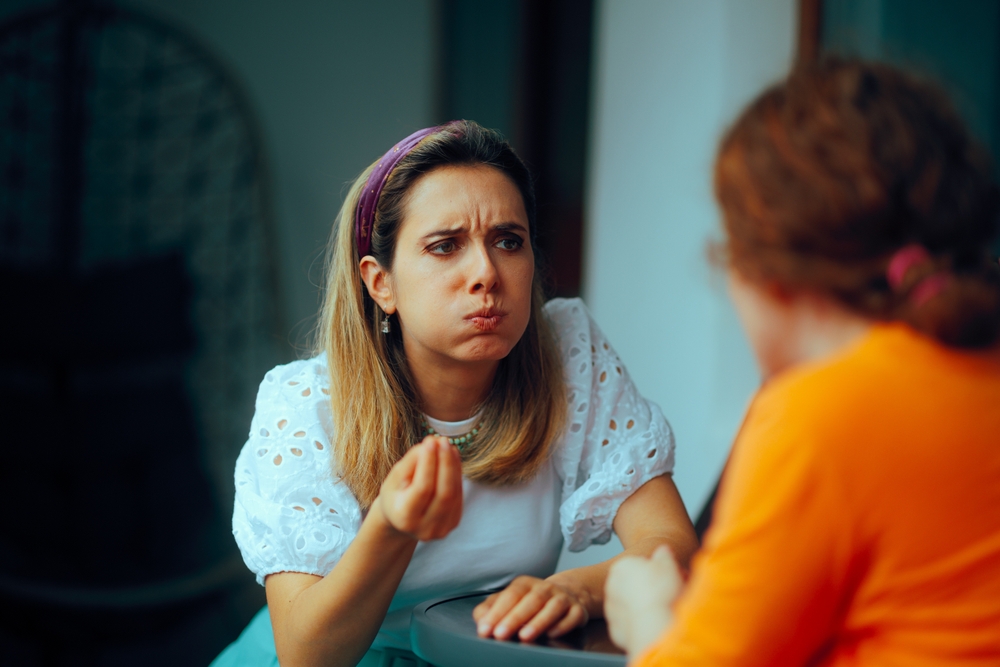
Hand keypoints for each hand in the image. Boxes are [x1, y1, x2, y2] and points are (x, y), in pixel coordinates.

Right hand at [374, 436, 462, 541]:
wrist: (401, 520)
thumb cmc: (395, 494)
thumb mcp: (395, 477)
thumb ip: (411, 461)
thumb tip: (432, 443)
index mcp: (405, 518)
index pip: (422, 488)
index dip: (428, 463)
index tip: (430, 440)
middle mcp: (425, 528)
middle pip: (444, 493)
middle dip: (445, 463)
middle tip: (443, 440)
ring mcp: (441, 529)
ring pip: (454, 493)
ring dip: (453, 466)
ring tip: (448, 446)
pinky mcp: (453, 523)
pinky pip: (459, 495)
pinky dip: (457, 474)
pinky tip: (452, 457)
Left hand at [473, 575, 589, 641]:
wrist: (568, 594)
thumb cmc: (531, 601)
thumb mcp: (510, 601)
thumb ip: (491, 609)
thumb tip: (480, 619)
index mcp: (524, 584)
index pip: (509, 596)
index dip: (496, 612)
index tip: (485, 629)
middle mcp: (544, 588)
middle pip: (530, 600)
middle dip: (514, 618)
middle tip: (500, 634)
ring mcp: (563, 598)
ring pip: (552, 607)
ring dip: (538, 622)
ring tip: (524, 636)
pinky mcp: (578, 610)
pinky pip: (573, 616)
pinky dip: (563, 625)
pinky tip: (552, 633)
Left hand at [604, 546, 682, 655]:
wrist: (654, 623)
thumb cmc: (660, 591)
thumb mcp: (668, 564)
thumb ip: (663, 555)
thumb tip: (663, 550)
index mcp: (621, 566)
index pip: (638, 565)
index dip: (656, 571)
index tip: (668, 577)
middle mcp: (611, 586)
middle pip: (633, 585)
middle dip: (649, 588)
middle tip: (669, 593)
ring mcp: (611, 610)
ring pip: (630, 605)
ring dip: (643, 606)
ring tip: (663, 609)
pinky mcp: (615, 630)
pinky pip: (630, 624)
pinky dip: (640, 624)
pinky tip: (653, 623)